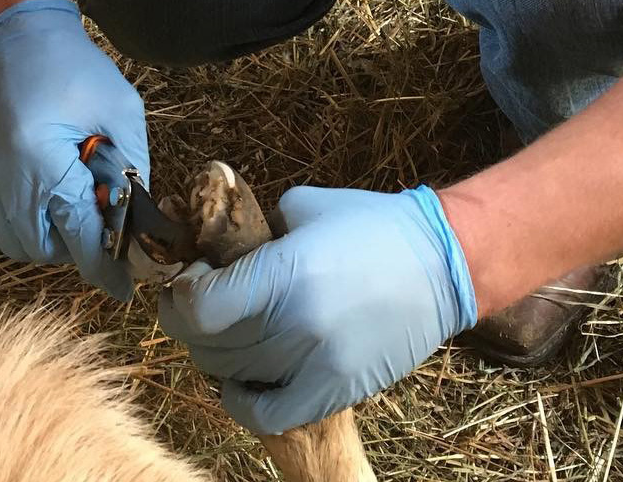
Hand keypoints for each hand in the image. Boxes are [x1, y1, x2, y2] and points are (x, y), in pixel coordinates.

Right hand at [0, 0, 147, 299]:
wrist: (18, 38)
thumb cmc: (73, 67)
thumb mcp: (120, 109)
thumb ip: (132, 163)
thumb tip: (140, 213)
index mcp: (44, 163)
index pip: (77, 235)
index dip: (104, 266)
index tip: (124, 287)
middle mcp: (6, 181)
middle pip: (45, 249)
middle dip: (79, 248)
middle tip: (103, 226)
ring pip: (18, 245)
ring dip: (51, 242)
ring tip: (75, 210)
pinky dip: (22, 231)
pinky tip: (44, 207)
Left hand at [158, 185, 476, 433]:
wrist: (442, 264)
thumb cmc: (371, 225)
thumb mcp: (303, 207)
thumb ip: (257, 229)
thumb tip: (220, 248)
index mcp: (285, 272)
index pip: (200, 307)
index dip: (180, 295)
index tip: (187, 280)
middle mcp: (296, 325)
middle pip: (210, 343)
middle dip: (191, 321)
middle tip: (199, 302)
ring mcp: (317, 365)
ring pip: (232, 375)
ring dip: (214, 354)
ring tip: (223, 332)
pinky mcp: (336, 391)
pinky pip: (268, 414)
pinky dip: (242, 401)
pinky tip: (239, 379)